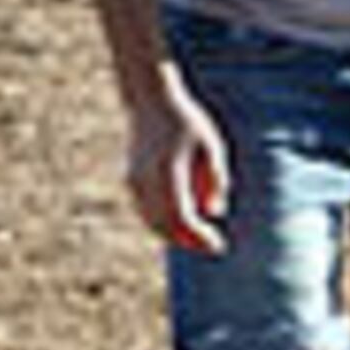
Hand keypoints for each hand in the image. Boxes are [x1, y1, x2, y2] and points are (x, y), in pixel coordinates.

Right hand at [126, 86, 232, 255]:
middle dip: (188, 241)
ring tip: (200, 239)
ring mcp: (134, 180)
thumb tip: (215, 212)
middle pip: (164, 224)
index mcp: (168, 171)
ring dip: (174, 235)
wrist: (151, 102)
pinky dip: (162, 223)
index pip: (181, 216)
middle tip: (212, 247)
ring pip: (151, 221)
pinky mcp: (130, 180)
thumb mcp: (211, 146)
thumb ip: (216, 179)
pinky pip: (145, 211)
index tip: (218, 245)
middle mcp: (146, 180)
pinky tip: (181, 226)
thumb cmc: (188, 124)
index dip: (199, 236)